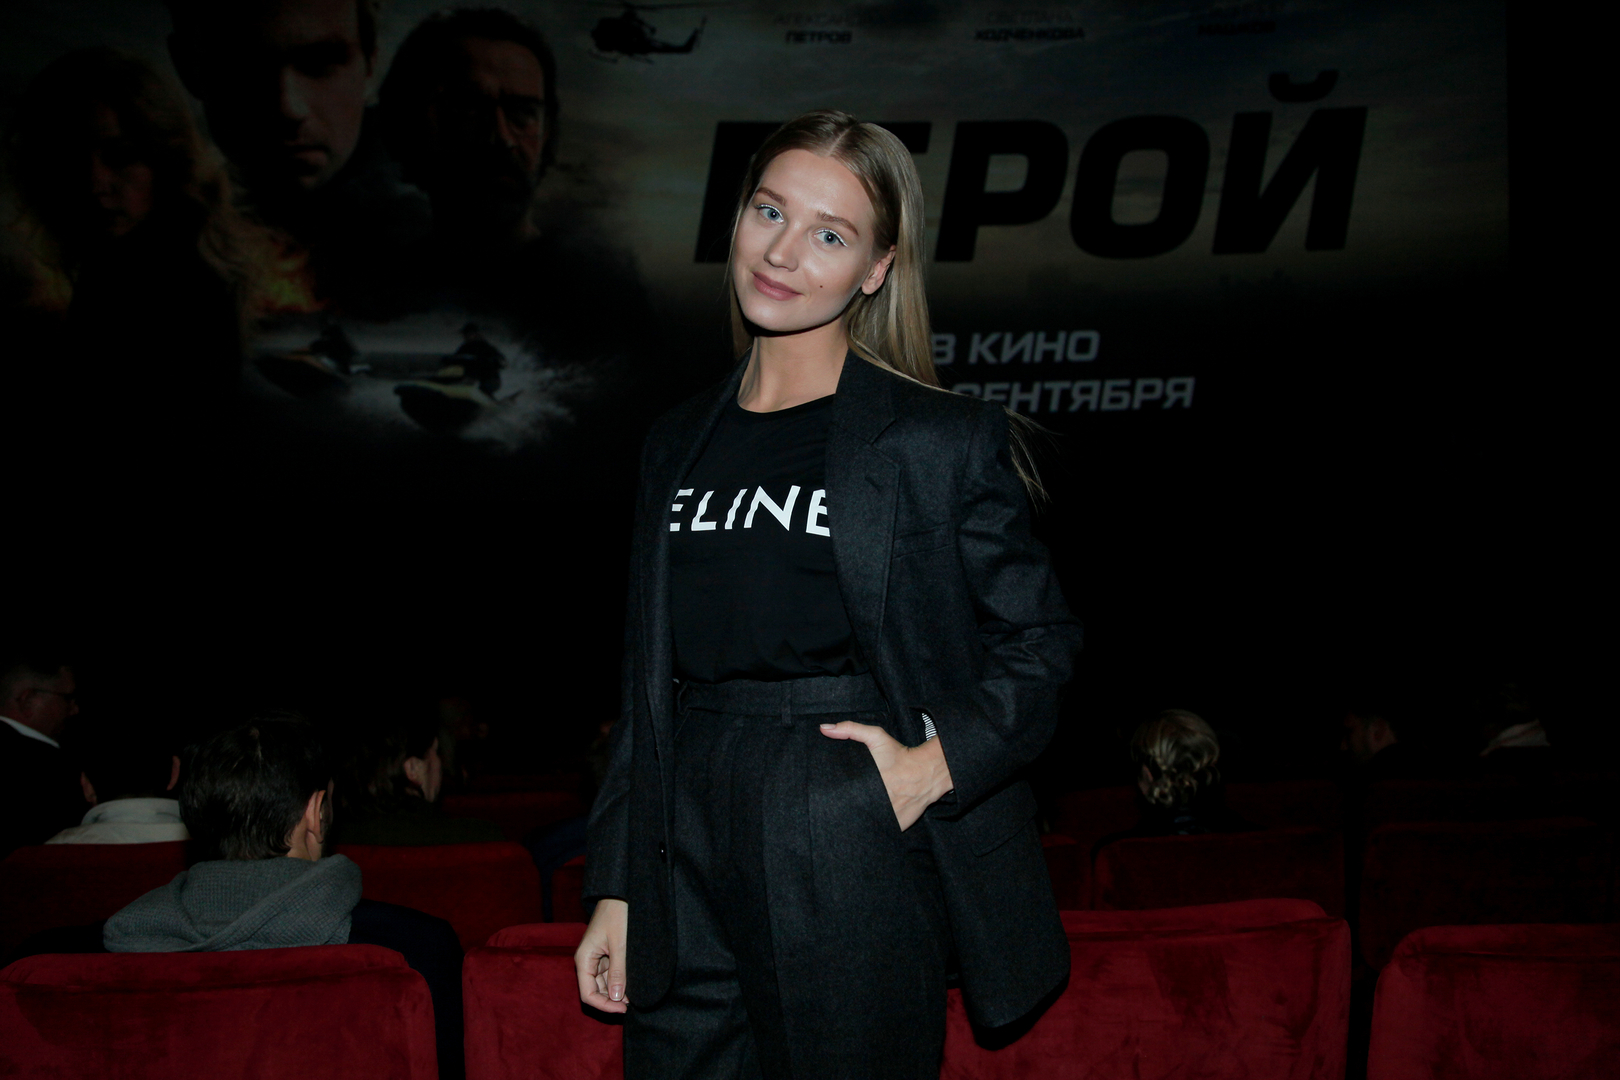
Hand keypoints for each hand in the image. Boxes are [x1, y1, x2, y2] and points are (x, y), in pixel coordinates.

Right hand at [575, 898, 628, 1012]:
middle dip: (613, 1000)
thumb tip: (616, 998)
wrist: (623, 892)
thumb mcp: (620, 944)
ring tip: (638, 994)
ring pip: (605, 984)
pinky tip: (636, 983)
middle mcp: (588, 961)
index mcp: (584, 959)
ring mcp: (598, 958)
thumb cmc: (618, 914)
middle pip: (596, 991)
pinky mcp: (608, 953)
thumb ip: (618, 971)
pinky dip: (622, 980)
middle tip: (635, 1003)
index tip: (624, 1009)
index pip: (588, 994)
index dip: (605, 1006)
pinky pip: (612, 973)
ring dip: (619, 991)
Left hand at [819, 721, 954, 829]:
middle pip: (852, 810)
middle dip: (845, 809)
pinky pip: (881, 830)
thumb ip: (850, 729)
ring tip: (852, 818)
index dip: (833, 798)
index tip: (828, 797)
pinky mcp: (897, 825)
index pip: (841, 796)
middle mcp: (875, 802)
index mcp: (865, 783)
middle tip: (839, 807)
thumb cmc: (900, 755)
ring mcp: (887, 816)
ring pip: (865, 823)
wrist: (927, 771)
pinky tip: (870, 824)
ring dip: (859, 821)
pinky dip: (875, 828)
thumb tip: (824, 728)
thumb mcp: (876, 736)